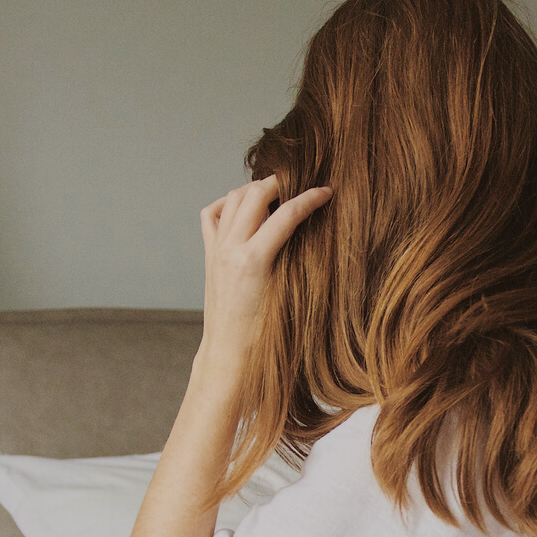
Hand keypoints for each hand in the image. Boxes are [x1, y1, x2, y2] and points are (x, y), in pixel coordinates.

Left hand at [197, 175, 331, 381]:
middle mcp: (230, 249)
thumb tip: (309, 229)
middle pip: (255, 194)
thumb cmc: (263, 335)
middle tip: (300, 185)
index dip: (310, 198)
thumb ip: (294, 257)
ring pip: (232, 198)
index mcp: (253, 260)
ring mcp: (216, 249)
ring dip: (255, 189)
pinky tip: (244, 209)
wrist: (229, 352)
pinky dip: (227, 204)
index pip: (286, 214)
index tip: (327, 191)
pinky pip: (212, 214)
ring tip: (276, 193)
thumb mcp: (286, 294)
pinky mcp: (209, 254)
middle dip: (281, 183)